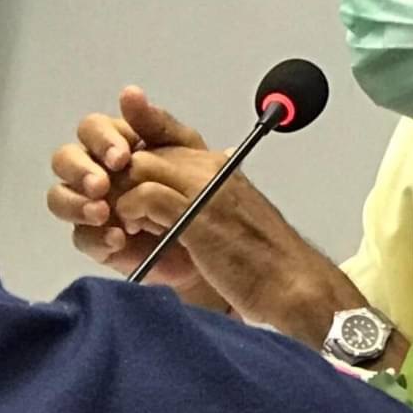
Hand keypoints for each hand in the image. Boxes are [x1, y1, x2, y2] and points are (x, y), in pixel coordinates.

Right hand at [47, 86, 209, 292]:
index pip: (92, 129)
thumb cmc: (198, 184)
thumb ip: (156, 122)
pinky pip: (80, 237)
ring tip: (102, 213)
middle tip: (101, 185)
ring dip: (75, 203)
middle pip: (65, 160)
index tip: (121, 157)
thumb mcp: (187, 149)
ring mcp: (90, 205)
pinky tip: (117, 239)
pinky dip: (94, 238)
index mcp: (115, 143)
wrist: (216, 233)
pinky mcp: (95, 240)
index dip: (101, 140)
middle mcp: (95, 170)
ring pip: (59, 197)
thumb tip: (129, 92)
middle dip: (79, 170)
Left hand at [118, 145, 365, 345]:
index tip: (124, 141)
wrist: (293, 282)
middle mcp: (213, 168)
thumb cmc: (265, 260)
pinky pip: (145, 196)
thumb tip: (169, 199)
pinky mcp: (197, 215)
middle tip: (119, 209)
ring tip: (128, 224)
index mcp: (220, 166)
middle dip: (123, 178)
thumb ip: (207, 197)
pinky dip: (130, 212)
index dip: (143, 130)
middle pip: (147, 150)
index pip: (170, 132)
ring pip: (141, 167)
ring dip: (123, 195)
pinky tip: (133, 233)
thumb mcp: (233, 216)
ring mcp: (206, 188)